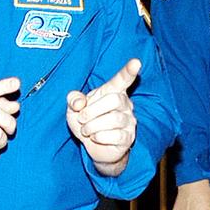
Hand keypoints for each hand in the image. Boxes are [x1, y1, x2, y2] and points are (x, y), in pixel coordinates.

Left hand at [67, 59, 139, 175]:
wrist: (93, 147)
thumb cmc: (87, 122)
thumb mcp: (74, 109)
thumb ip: (73, 100)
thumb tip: (79, 102)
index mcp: (112, 92)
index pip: (122, 79)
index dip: (128, 71)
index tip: (136, 62)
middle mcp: (125, 104)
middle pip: (114, 99)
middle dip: (92, 110)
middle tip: (82, 118)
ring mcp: (129, 121)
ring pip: (113, 119)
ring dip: (92, 126)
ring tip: (87, 130)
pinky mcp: (128, 137)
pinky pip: (115, 136)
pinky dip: (99, 137)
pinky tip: (95, 138)